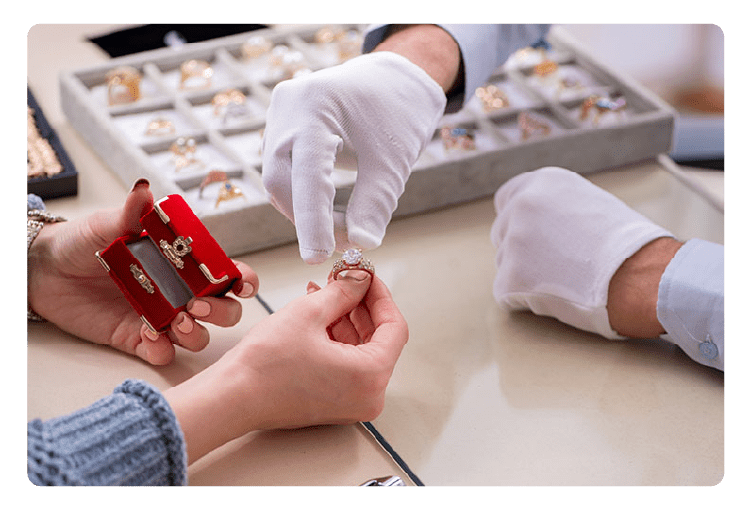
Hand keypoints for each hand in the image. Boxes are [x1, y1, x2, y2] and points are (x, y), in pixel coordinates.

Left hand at [27, 180, 259, 364]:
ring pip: (198, 337)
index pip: (226, 274)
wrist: (42, 269)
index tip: (240, 283)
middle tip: (198, 304)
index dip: (243, 280)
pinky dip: (162, 350)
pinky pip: (161, 354)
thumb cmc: (81, 242)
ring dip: (195, 334)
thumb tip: (144, 190)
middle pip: (223, 310)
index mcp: (183, 264)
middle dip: (222, 311)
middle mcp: (179, 293)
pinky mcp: (136, 338)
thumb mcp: (107, 225)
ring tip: (175, 322)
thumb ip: (130, 213)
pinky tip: (148, 337)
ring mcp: (160, 318)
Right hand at [164, 271, 407, 463]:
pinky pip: (347, 365)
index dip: (380, 296)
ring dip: (346, 319)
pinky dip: (337, 339)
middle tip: (346, 280)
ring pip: (362, 351)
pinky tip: (320, 314)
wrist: (231, 398)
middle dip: (361, 306)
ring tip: (326, 292)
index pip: (394, 327)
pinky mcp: (334, 404)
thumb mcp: (310, 312)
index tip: (367, 277)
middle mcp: (368, 396)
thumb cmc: (265, 366)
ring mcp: (351, 403)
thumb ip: (344, 291)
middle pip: (379, 339)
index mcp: (371, 376)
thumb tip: (360, 278)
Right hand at [262, 26, 454, 263]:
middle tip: (346, 243)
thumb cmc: (399, 112)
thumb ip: (375, 203)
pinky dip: (304, 197)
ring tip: (346, 225)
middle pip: (282, 181)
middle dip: (310, 219)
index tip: (318, 257)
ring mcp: (278, 116)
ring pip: (279, 181)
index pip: (306, 174)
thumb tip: (362, 244)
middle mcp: (287, 107)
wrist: (395, 79)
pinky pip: (283, 173)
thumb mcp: (393, 161)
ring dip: (307, 211)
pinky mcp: (280, 128)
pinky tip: (332, 208)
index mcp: (315, 105)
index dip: (312, 220)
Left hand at [491, 167, 675, 338]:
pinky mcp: (510, 278)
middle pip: (502, 233)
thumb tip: (541, 222)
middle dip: (522, 250)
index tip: (533, 237)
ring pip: (505, 264)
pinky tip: (558, 298)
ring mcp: (514, 242)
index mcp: (542, 183)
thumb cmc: (629, 246)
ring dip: (526, 276)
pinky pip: (507, 294)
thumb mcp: (590, 203)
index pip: (507, 199)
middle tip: (555, 265)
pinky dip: (526, 301)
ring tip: (566, 281)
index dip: (518, 221)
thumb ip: (557, 207)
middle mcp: (522, 205)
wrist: (644, 277)